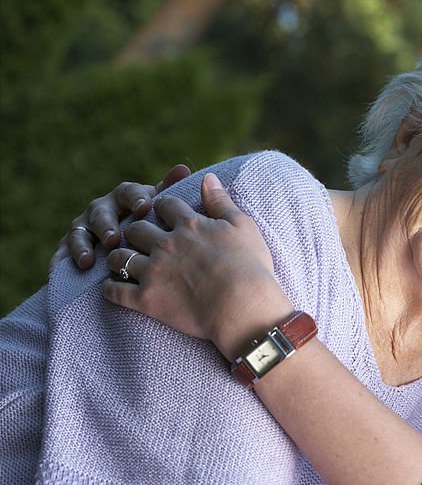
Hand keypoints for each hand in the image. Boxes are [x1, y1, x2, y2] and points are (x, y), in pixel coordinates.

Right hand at [50, 164, 191, 270]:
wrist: (132, 251)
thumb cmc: (153, 225)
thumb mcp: (161, 211)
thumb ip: (168, 192)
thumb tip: (182, 169)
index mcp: (126, 197)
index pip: (129, 192)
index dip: (136, 198)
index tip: (144, 208)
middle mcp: (103, 208)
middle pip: (100, 212)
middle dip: (106, 225)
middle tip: (113, 239)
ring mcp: (86, 227)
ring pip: (80, 232)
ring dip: (83, 245)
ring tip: (89, 260)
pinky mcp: (72, 247)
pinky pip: (66, 252)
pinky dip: (68, 259)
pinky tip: (75, 269)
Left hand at [101, 172, 291, 358]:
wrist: (243, 306)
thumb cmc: (250, 266)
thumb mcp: (243, 226)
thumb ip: (221, 201)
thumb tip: (208, 177)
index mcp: (188, 225)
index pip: (164, 205)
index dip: (162, 208)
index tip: (163, 214)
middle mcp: (166, 244)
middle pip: (135, 228)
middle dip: (135, 231)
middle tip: (138, 239)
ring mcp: (154, 272)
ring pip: (120, 257)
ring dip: (117, 257)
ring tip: (121, 261)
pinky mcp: (147, 299)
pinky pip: (116, 291)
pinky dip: (109, 289)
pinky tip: (110, 288)